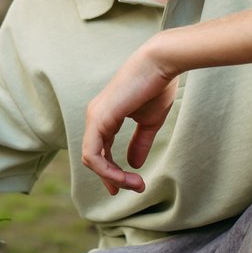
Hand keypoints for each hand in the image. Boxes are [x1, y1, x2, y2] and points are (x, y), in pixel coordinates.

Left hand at [81, 41, 179, 194]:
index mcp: (105, 117)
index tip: (131, 185)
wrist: (160, 64)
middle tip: (135, 188)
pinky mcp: (98, 119)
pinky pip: (93, 154)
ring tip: (136, 184)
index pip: (100, 150)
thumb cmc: (157, 87)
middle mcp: (95, 117)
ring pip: (92, 159)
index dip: (111, 172)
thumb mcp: (149, 122)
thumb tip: (134, 164)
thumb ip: (140, 142)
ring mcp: (94, 117)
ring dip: (112, 177)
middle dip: (112, 178)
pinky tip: (124, 176)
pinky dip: (107, 170)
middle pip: (94, 158)